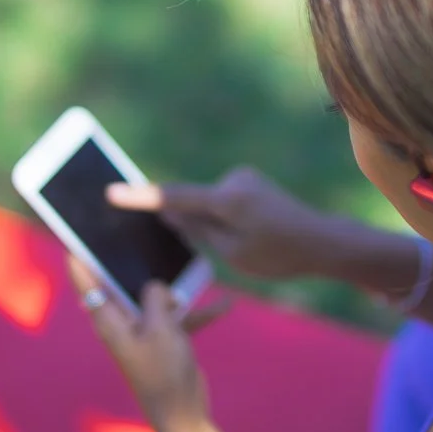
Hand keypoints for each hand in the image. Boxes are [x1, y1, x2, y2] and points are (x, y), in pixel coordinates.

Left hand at [67, 257, 228, 431]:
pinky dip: (198, 312)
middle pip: (121, 287)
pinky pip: (179, 319)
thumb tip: (156, 286)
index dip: (79, 264)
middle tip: (135, 238)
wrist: (183, 412)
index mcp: (111, 321)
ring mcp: (144, 333)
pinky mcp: (164, 341)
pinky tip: (225, 304)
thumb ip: (155, 296)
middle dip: (129, 265)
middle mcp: (123, 325)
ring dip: (173, 289)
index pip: (88, 287)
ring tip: (188, 264)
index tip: (73, 243)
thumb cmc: (164, 370)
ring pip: (155, 300)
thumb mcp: (161, 325)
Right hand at [107, 167, 337, 281]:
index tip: (111, 192)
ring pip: (208, 205)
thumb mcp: (233, 252)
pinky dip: (222, 218)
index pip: (174, 197)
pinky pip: (220, 202)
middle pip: (193, 203)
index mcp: (228, 199)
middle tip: (235, 248)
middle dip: (194, 226)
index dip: (140, 197)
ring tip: (254, 244)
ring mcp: (242, 177)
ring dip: (214, 225)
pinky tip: (253, 235)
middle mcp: (234, 180)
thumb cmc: (279, 254)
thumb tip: (169, 211)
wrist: (321, 240)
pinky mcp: (247, 182)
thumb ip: (197, 229)